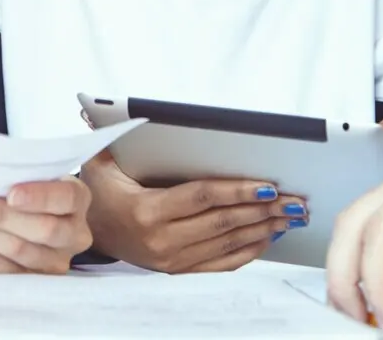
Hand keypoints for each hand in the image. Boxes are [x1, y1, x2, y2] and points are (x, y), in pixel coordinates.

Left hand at [0, 176, 92, 273]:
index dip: (40, 197)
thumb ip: (12, 172)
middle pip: (42, 230)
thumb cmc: (22, 189)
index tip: (11, 194)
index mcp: (77, 199)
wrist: (11, 222)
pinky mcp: (27, 282)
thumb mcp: (26, 176)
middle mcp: (72, 235)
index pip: (66, 198)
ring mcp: (52, 263)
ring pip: (16, 250)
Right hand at [81, 150, 306, 272]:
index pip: (201, 197)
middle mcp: (161, 241)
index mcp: (146, 211)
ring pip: (227, 243)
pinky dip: (249, 250)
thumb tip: (107, 111)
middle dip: (263, 210)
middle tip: (294, 199)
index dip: (236, 191)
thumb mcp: (99, 164)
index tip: (268, 184)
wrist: (88, 231)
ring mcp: (172, 260)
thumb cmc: (99, 191)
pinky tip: (269, 236)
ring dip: (263, 229)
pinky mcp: (179, 270)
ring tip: (291, 215)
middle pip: (222, 222)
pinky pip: (221, 263)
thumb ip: (109, 138)